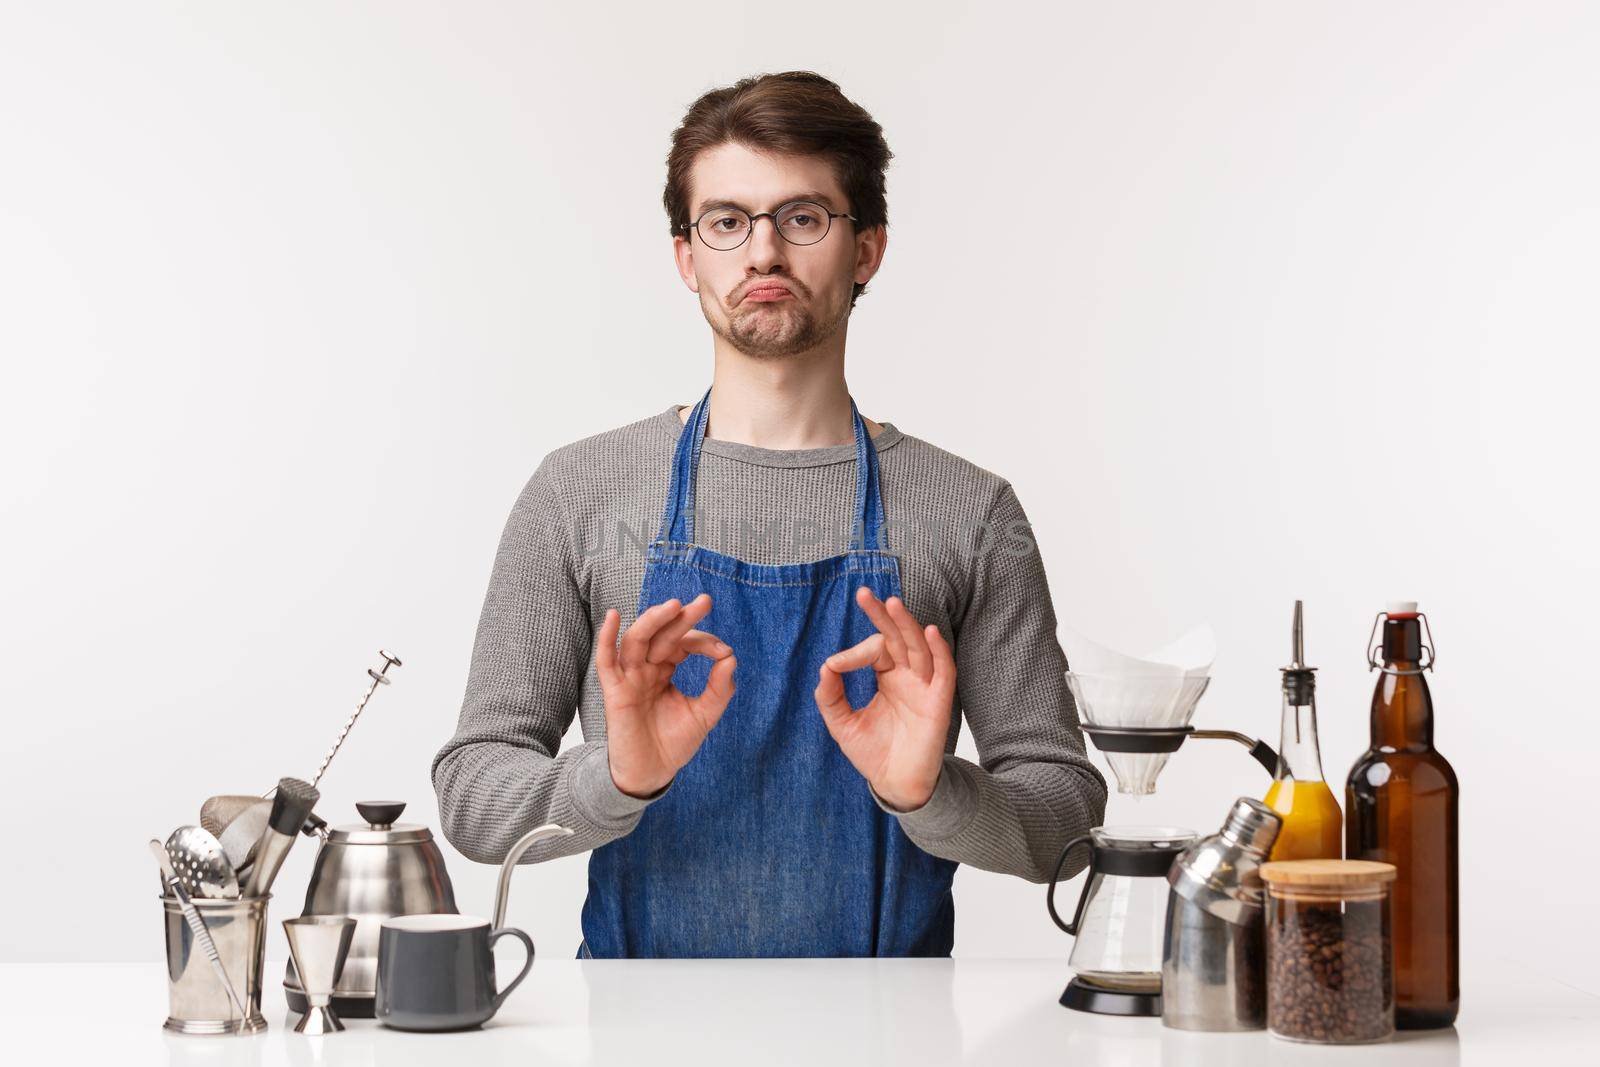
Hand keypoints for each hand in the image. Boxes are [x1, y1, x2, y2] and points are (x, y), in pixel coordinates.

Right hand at [595, 593, 736, 797]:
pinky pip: (606, 661)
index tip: (723, 651)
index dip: (703, 643)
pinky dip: (606, 638)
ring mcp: (629, 678)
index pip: (683, 644)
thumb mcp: (705, 714)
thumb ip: (719, 688)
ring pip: (637, 640)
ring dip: (653, 620)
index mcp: (666, 670)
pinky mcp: (615, 692)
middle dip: (682, 618)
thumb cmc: (674, 743)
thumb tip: (731, 657)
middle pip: (662, 635)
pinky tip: (613, 616)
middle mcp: (646, 669)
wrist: (652, 773)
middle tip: (704, 602)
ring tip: (673, 606)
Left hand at [813, 587, 955, 810]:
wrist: (893, 784)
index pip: (875, 649)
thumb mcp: (842, 723)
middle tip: (865, 594)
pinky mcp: (939, 703)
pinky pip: (944, 671)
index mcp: (887, 677)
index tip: (835, 666)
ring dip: (908, 625)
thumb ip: (830, 695)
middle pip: (898, 637)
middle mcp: (908, 677)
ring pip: (919, 648)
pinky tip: (929, 632)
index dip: (854, 652)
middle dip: (883, 616)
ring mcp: (925, 687)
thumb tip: (825, 665)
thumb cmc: (872, 753)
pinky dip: (939, 651)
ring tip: (893, 604)